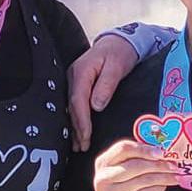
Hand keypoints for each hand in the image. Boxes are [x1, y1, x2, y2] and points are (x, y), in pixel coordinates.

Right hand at [67, 35, 140, 150]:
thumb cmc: (120, 53)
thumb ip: (106, 85)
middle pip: (72, 107)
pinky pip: (75, 104)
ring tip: (78, 145)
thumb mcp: (117, 66)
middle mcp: (73, 76)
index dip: (81, 120)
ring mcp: (73, 80)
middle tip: (82, 147)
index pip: (78, 100)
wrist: (119, 42)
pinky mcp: (78, 84)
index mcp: (80, 72)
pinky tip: (78, 132)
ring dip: (75, 127)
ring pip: (71, 108)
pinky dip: (76, 119)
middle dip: (77, 128)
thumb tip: (96, 106)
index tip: (86, 136)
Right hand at [92, 140, 179, 190]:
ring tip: (175, 175)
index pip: (123, 148)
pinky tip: (165, 185)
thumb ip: (136, 157)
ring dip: (163, 177)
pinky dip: (159, 188)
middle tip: (173, 165)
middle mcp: (104, 177)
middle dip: (158, 164)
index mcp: (104, 162)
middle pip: (135, 165)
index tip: (161, 152)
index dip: (144, 149)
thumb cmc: (121, 185)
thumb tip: (163, 151)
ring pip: (144, 180)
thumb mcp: (121, 168)